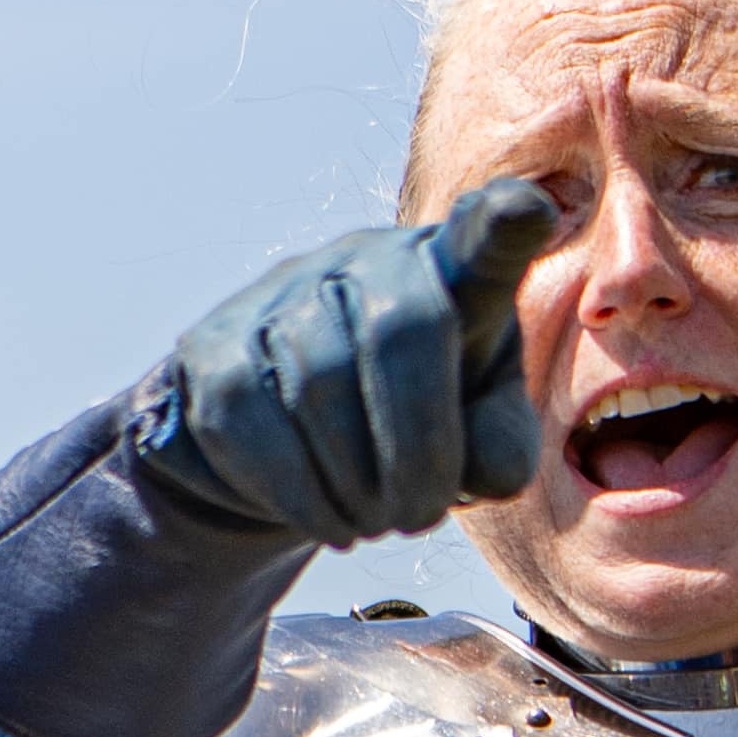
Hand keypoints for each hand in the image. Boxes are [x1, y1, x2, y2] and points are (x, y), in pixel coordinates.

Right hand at [125, 175, 550, 560]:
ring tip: (371, 524)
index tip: (526, 212)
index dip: (504, 223)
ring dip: (353, 482)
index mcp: (451, 274)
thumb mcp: (473, 443)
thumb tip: (485, 470)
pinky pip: (246, 414)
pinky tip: (320, 518)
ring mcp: (281, 291)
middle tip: (418, 520)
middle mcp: (366, 260)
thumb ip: (500, 449)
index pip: (482, 236)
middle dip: (417, 449)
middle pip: (401, 330)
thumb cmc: (408, 432)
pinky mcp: (211, 343)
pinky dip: (290, 487)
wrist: (285, 460)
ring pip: (319, 379)